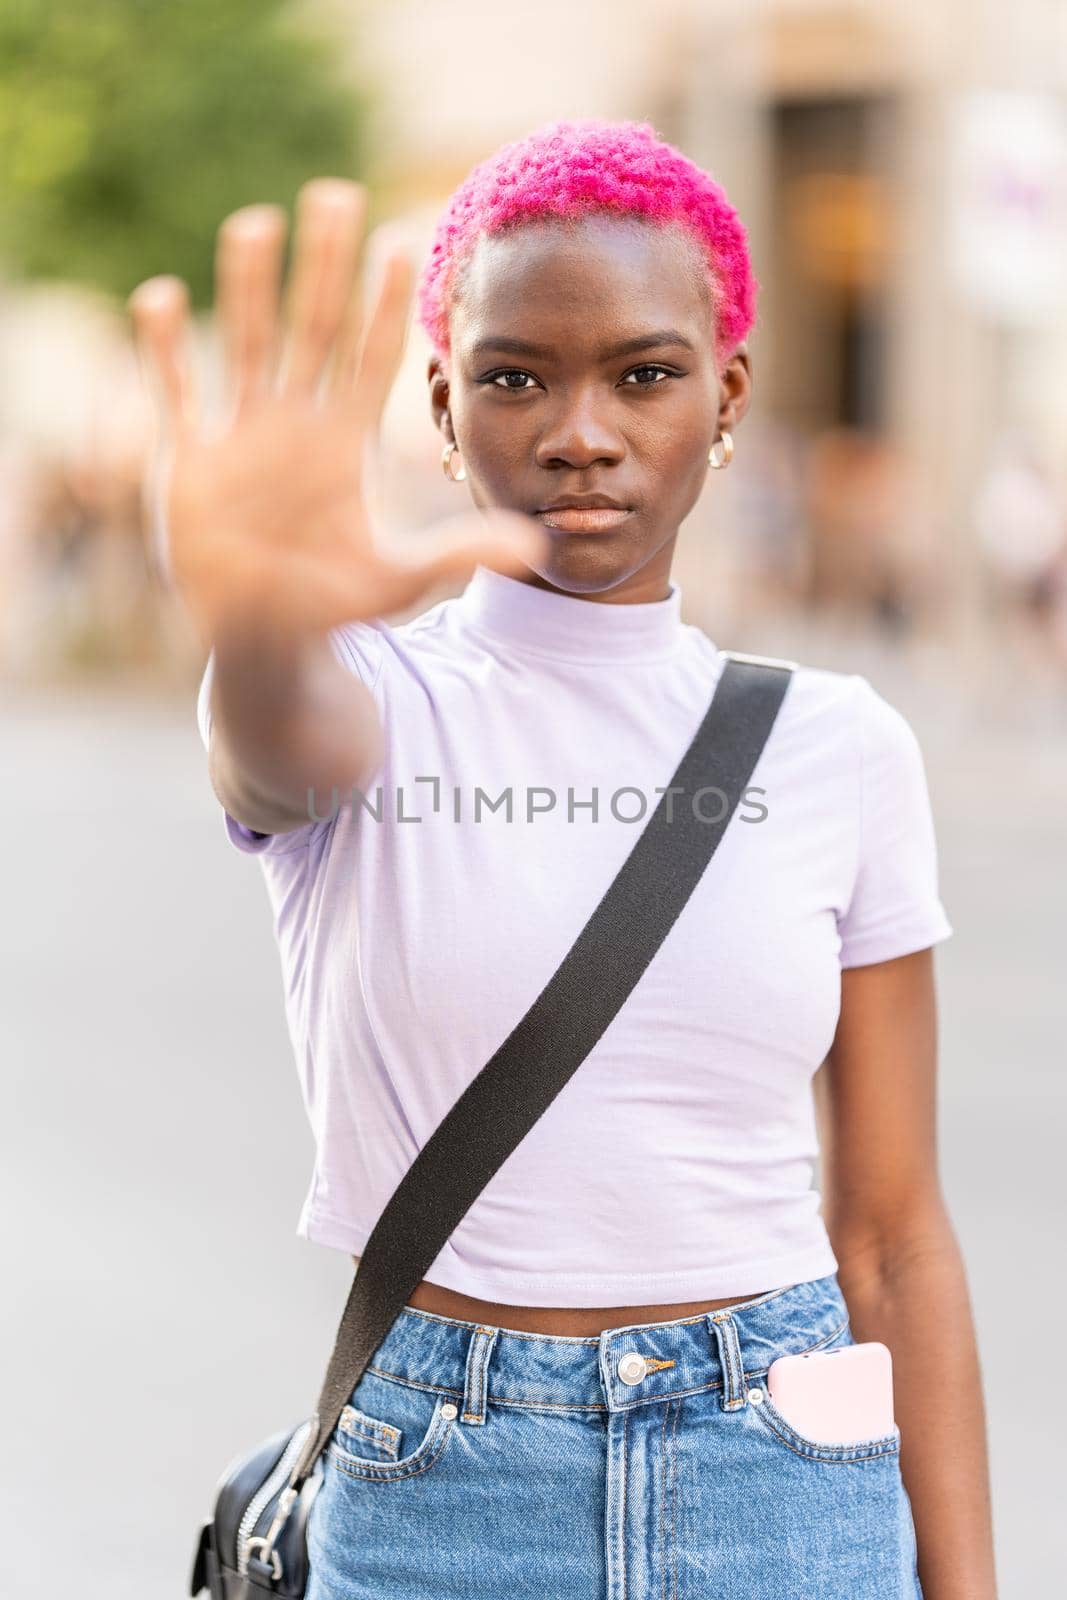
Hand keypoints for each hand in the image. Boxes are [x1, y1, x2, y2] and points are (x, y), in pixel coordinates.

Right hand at [127, 178, 546, 646]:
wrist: (267, 635)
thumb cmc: (332, 601)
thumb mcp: (402, 577)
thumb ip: (462, 552)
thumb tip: (538, 545)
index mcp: (342, 443)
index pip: (370, 361)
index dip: (385, 308)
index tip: (403, 245)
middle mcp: (293, 425)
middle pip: (312, 329)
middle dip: (324, 265)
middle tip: (335, 193)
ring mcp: (240, 437)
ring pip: (247, 343)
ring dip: (249, 285)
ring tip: (258, 221)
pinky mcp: (190, 461)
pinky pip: (176, 395)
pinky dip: (165, 350)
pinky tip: (161, 296)